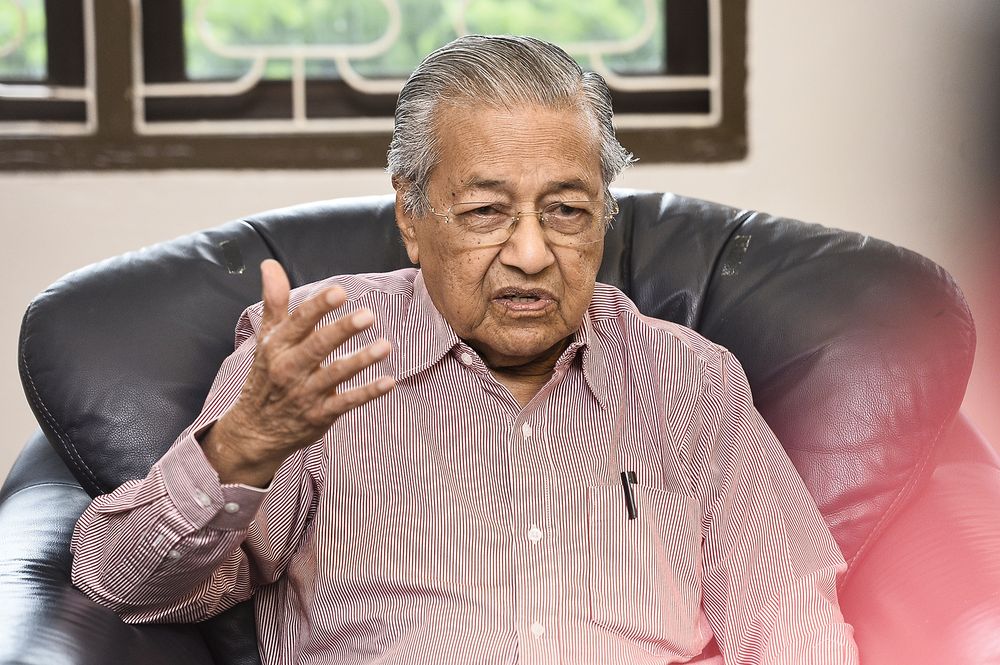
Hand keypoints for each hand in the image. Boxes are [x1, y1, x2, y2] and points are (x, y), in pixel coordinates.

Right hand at [201, 260, 394, 485]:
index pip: (299, 321)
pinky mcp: (320, 415)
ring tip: (386, 345)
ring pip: (336, 374)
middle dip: (343, 330)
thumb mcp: (267, 338)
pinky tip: (389, 381)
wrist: (254, 431)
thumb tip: (270, 264)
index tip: (340, 291)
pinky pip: (347, 402)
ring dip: (361, 360)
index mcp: (278, 346)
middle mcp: (290, 368)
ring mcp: (306, 393)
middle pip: (318, 345)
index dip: (319, 306)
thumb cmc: (266, 375)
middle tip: (369, 315)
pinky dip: (368, 393)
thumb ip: (274, 301)